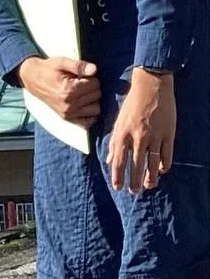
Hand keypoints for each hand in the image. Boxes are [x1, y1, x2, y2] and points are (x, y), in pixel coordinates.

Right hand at [17, 55, 100, 127]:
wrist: (31, 78)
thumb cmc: (47, 69)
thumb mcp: (61, 62)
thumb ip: (78, 65)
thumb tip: (94, 70)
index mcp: (68, 90)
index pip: (95, 84)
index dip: (91, 77)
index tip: (81, 75)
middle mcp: (69, 104)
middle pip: (97, 95)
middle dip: (92, 87)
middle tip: (80, 82)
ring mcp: (68, 113)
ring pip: (96, 108)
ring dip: (92, 100)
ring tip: (82, 92)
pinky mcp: (66, 118)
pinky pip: (88, 121)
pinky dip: (90, 113)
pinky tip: (84, 104)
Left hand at [109, 68, 175, 194]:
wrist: (151, 86)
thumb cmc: (132, 104)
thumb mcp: (118, 121)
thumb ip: (114, 142)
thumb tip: (110, 160)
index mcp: (122, 134)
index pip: (118, 161)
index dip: (117, 176)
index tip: (117, 187)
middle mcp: (138, 137)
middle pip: (135, 166)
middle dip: (134, 181)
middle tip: (134, 192)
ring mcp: (154, 136)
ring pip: (152, 163)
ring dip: (150, 177)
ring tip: (148, 186)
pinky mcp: (168, 134)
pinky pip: (167, 155)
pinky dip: (164, 165)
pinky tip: (161, 171)